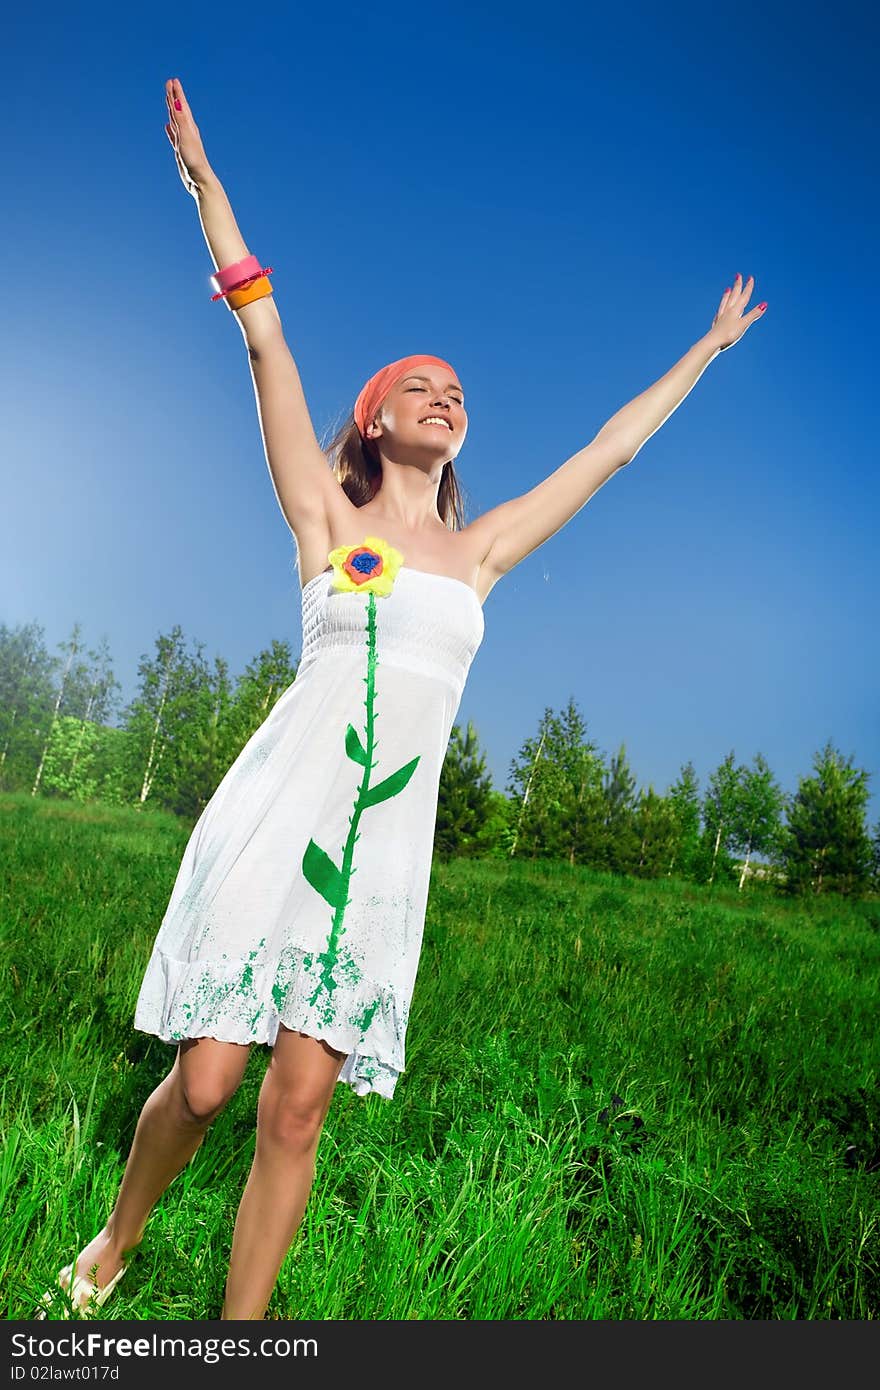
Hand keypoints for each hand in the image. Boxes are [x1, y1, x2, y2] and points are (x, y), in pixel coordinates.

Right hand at [164, 77, 213, 195]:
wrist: (200, 180)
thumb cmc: (194, 159)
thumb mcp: (186, 136)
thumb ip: (181, 119)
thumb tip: (178, 102)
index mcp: (189, 126)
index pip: (181, 105)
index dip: (176, 93)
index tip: (172, 80)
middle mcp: (187, 132)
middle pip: (179, 110)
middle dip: (174, 97)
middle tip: (169, 83)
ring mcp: (184, 141)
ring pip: (176, 121)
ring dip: (172, 110)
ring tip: (168, 100)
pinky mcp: (181, 151)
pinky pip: (174, 136)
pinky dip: (170, 130)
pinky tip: (167, 127)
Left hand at [709, 273, 766, 350]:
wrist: (712, 343)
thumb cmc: (728, 335)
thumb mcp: (743, 324)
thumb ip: (753, 315)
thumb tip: (764, 304)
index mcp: (735, 310)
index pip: (743, 296)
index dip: (748, 287)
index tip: (750, 277)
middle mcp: (728, 311)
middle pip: (733, 295)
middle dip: (737, 285)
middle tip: (738, 275)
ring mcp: (721, 317)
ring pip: (725, 302)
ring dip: (728, 294)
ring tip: (728, 288)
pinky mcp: (717, 324)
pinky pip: (719, 312)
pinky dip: (721, 308)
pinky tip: (720, 310)